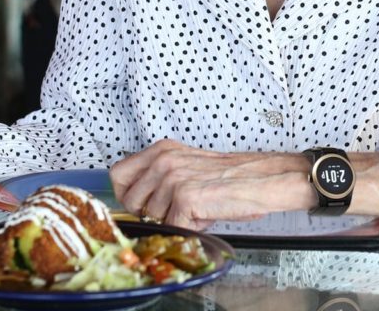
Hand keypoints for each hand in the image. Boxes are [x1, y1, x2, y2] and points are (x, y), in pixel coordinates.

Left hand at [110, 139, 312, 230]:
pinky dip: (189, 228)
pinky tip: (205, 214)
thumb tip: (134, 200)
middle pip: (130, 201)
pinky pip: (173, 227)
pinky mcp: (184, 197)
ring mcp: (172, 178)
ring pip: (152, 218)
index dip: (127, 194)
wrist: (260, 180)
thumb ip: (158, 176)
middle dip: (151, 213)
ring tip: (197, 207)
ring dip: (175, 220)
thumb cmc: (229, 177)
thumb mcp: (186, 165)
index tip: (143, 202)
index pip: (117, 174)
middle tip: (177, 207)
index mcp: (161, 150)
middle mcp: (163, 160)